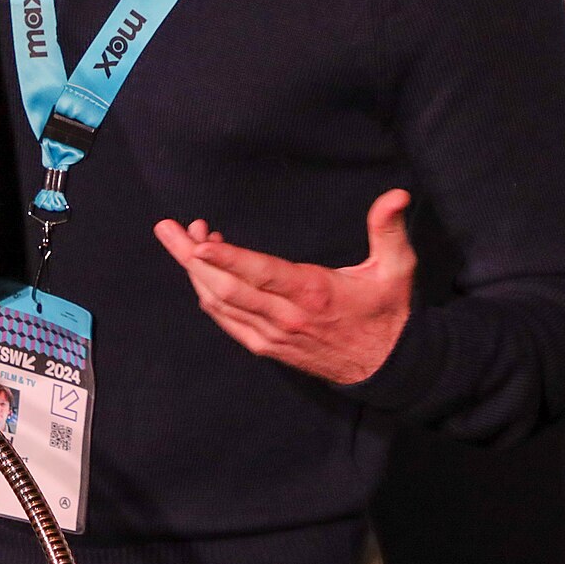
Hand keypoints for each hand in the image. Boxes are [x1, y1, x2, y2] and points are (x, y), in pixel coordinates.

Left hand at [152, 190, 415, 385]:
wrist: (387, 368)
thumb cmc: (388, 311)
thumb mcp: (397, 268)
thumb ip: (389, 230)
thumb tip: (397, 195)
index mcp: (313, 292)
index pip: (260, 275)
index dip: (225, 259)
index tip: (198, 241)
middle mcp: (286, 317)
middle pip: (224, 288)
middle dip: (190, 258)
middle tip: (168, 229)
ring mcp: (272, 335)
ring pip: (219, 304)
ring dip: (195, 272)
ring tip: (182, 240)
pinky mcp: (266, 347)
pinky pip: (226, 320)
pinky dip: (207, 294)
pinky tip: (202, 271)